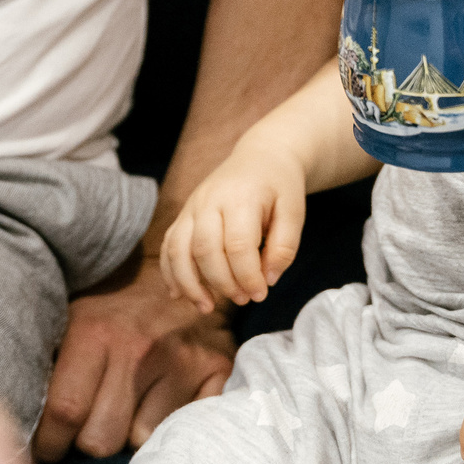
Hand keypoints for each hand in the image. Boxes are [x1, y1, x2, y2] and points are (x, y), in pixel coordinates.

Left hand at [32, 253, 234, 460]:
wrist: (178, 265)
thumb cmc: (114, 301)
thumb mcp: (72, 316)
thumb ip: (48, 360)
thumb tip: (16, 413)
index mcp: (94, 332)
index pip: (64, 412)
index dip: (49, 443)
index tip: (48, 448)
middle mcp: (137, 349)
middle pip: (101, 439)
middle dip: (89, 441)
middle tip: (90, 425)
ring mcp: (180, 361)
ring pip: (140, 440)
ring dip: (129, 431)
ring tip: (128, 404)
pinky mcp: (215, 370)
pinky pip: (181, 427)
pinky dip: (168, 422)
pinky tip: (160, 400)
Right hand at [159, 140, 308, 311]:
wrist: (261, 156)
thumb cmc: (280, 187)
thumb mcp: (294, 211)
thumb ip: (285, 247)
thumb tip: (268, 280)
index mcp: (241, 197)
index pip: (238, 245)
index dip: (247, 276)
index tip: (260, 294)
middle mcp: (210, 200)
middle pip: (204, 249)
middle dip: (222, 282)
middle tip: (243, 299)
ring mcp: (192, 206)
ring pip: (178, 249)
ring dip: (189, 283)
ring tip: (207, 307)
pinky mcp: (183, 215)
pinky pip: (168, 245)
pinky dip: (169, 272)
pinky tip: (179, 295)